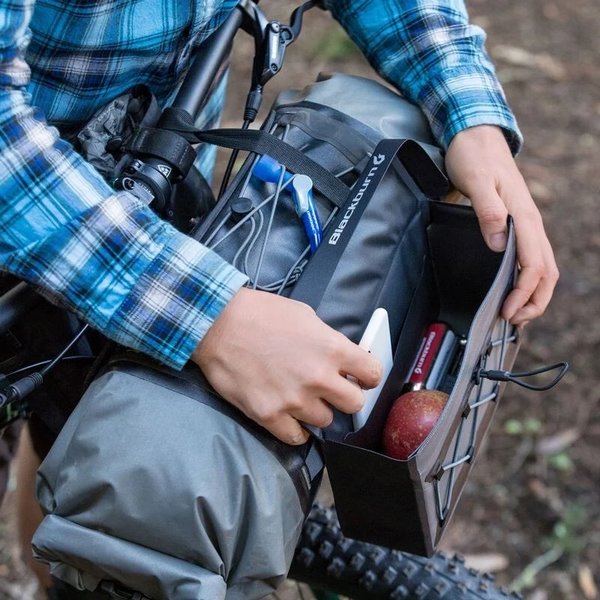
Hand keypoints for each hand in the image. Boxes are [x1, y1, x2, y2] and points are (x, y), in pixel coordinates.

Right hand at [192, 288, 381, 444]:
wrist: (219, 323)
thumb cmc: (262, 314)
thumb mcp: (306, 316)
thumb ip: (329, 341)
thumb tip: (342, 360)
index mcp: (332, 349)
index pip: (373, 374)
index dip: (367, 376)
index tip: (359, 378)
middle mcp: (318, 378)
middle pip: (354, 404)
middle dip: (345, 397)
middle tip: (329, 389)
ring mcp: (294, 400)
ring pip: (324, 421)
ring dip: (316, 411)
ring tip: (299, 397)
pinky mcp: (269, 415)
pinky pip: (296, 437)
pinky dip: (294, 429)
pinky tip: (287, 415)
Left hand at [445, 125, 558, 324]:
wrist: (476, 138)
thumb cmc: (474, 158)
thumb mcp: (476, 181)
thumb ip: (488, 211)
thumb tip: (499, 244)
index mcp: (524, 217)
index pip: (534, 265)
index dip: (523, 293)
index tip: (507, 312)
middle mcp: (531, 224)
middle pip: (545, 273)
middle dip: (533, 302)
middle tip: (512, 322)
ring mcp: (527, 225)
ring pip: (542, 268)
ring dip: (533, 294)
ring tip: (515, 315)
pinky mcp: (518, 225)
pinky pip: (531, 259)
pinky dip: (527, 281)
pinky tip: (513, 291)